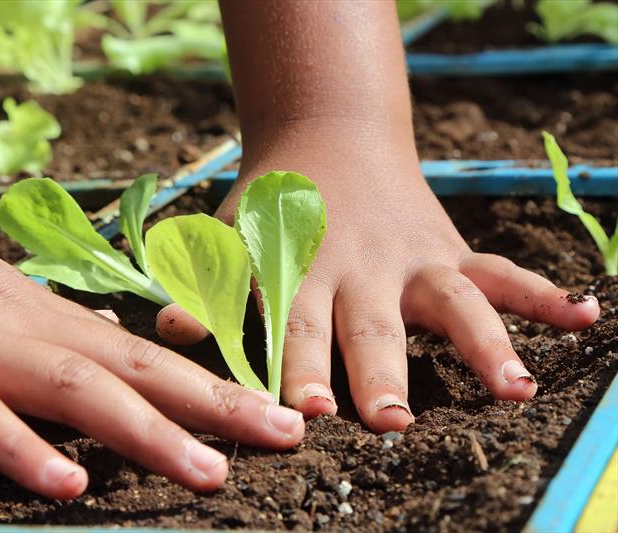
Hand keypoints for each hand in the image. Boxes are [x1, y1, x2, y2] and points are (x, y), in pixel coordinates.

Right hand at [0, 163, 304, 497]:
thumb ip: (44, 332)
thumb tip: (97, 353)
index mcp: (43, 317)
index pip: (144, 355)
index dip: (211, 382)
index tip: (270, 410)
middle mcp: (23, 328)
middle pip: (134, 368)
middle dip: (214, 403)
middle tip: (283, 435)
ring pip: (74, 389)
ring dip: (147, 431)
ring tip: (209, 472)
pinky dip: (20, 449)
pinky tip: (67, 483)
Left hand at [156, 146, 599, 432]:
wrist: (326, 135)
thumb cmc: (273, 204)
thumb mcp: (233, 236)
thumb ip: (209, 286)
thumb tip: (171, 332)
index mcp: (301, 272)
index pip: (295, 327)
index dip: (296, 367)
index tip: (300, 411)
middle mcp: (359, 270)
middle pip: (370, 327)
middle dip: (378, 372)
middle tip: (386, 417)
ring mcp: (412, 260)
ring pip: (450, 303)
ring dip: (482, 344)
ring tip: (513, 389)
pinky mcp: (448, 250)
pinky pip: (499, 272)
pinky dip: (542, 293)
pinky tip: (583, 317)